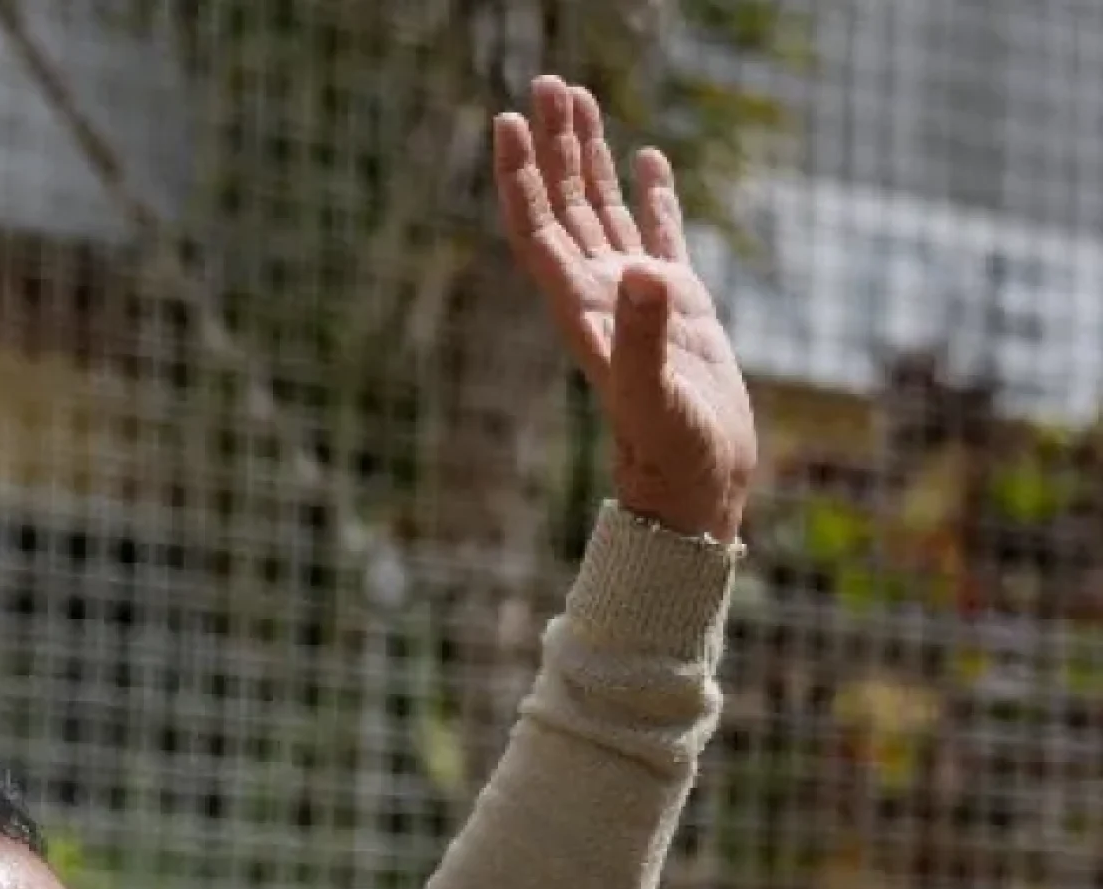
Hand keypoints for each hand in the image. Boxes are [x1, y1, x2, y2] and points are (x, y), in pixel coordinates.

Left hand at [494, 76, 757, 543]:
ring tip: (579, 99)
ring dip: (589, 159)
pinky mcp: (681, 308)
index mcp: (585, 314)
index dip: (520, 179)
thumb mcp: (658, 398)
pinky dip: (652, 195)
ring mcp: (639, 300)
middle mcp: (602, 298)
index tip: (506, 123)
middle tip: (546, 84)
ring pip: (603, 212)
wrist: (697, 489)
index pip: (540, 233)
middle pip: (565, 208)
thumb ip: (647, 337)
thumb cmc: (673, 456)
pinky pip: (659, 235)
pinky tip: (648, 157)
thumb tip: (647, 273)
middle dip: (553, 148)